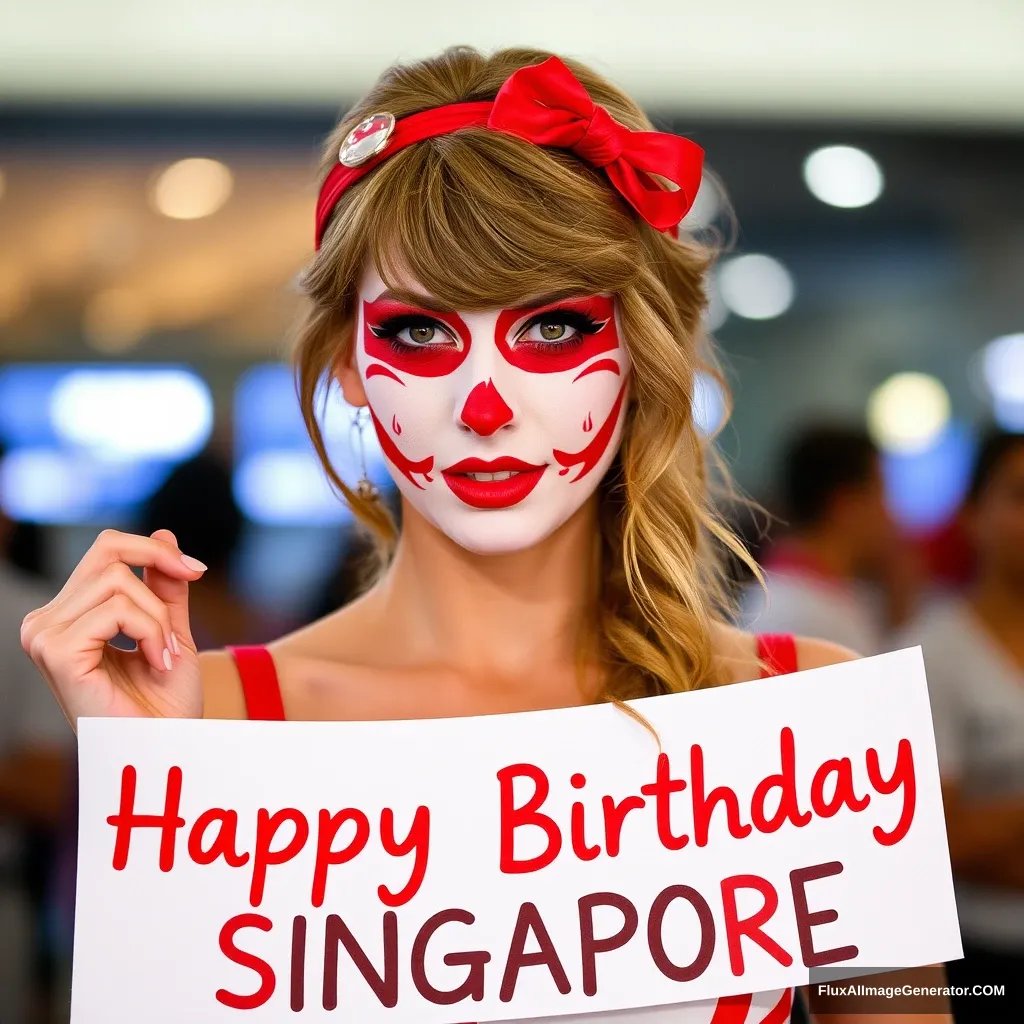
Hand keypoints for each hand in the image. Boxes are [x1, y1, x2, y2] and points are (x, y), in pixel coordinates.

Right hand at [21, 529, 207, 728]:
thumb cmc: (166, 701)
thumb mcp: (170, 628)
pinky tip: (157, 663)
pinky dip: (151, 632)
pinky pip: (116, 610)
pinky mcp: (57, 653)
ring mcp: (45, 636)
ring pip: (118, 582)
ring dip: (159, 619)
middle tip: (181, 624)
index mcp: (68, 614)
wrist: (170, 746)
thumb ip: (163, 585)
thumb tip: (163, 532)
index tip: (196, 571)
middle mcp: (46, 621)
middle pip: (110, 554)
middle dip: (161, 579)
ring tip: (164, 657)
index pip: (106, 549)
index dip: (155, 550)